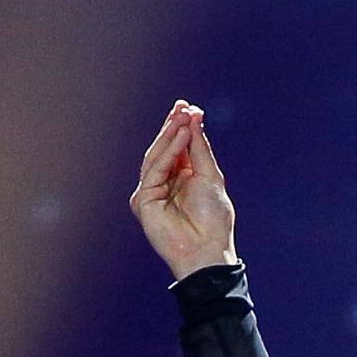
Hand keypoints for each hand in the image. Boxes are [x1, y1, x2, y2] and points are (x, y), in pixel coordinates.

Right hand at [130, 101, 237, 278]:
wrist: (207, 250)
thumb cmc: (214, 220)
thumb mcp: (210, 176)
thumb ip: (199, 148)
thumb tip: (194, 117)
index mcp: (182, 177)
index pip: (178, 146)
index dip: (181, 126)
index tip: (187, 105)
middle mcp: (165, 183)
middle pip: (164, 148)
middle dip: (173, 126)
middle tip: (182, 106)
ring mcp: (152, 191)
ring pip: (157, 157)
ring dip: (170, 135)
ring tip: (182, 117)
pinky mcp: (143, 201)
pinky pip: (154, 170)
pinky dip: (167, 152)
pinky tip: (179, 137)